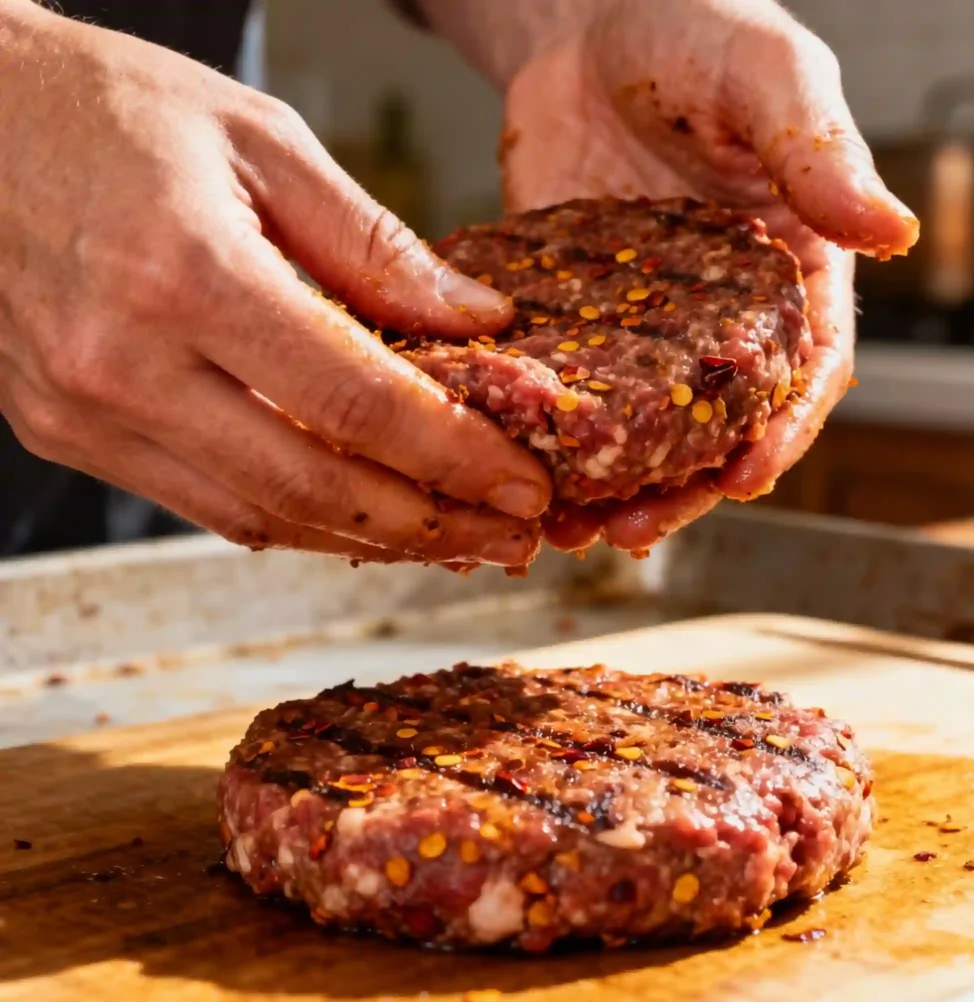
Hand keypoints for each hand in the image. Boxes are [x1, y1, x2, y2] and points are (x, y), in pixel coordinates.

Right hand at [0, 1, 549, 566]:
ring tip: (453, 538)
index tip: (524, 485)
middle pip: (318, 486)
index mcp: (188, 273)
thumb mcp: (264, 141)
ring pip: (263, 516)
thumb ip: (378, 247)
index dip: (458, 457)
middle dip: (432, 523)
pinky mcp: (68, 433)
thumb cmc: (110, 110)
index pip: (359, 404)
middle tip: (508, 536)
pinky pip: (207, 506)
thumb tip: (480, 322)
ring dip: (370, 539)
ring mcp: (85, 412)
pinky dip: (297, 520)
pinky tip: (360, 516)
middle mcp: (126, 363)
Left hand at [496, 0, 917, 551]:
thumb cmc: (695, 33)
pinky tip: (514, 463)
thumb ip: (817, 152)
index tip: (743, 477)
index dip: (779, 432)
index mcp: (788, 274)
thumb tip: (893, 227)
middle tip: (631, 529)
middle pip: (711, 428)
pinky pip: (565, 389)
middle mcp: (717, 318)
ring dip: (606, 485)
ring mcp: (640, 327)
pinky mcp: (573, 321)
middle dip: (678, 487)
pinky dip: (547, 435)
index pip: (802, 373)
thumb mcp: (767, 77)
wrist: (587, 28)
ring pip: (634, 428)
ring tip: (568, 526)